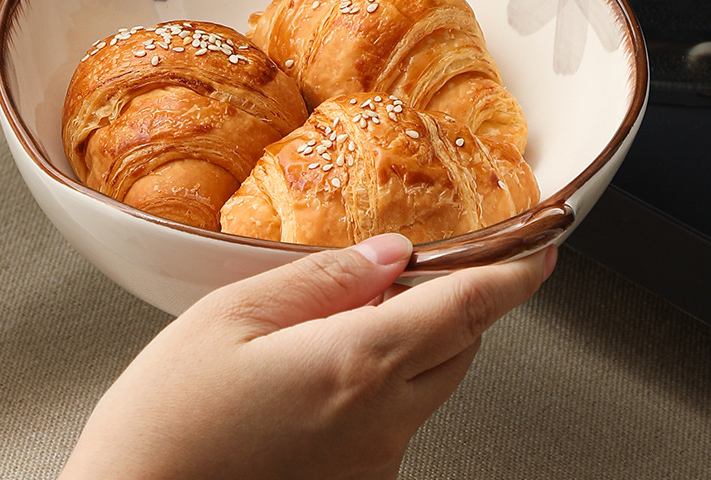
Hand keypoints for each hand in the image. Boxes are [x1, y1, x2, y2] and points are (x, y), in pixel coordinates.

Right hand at [60, 235, 557, 479]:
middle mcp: (379, 423)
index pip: (464, 309)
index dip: (511, 275)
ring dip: (419, 341)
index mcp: (354, 365)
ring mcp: (372, 463)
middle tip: (417, 273)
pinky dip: (387, 380)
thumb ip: (322, 280)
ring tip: (353, 318)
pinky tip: (328, 371)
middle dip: (456, 302)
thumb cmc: (168, 418)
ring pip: (431, 382)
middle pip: (460, 346)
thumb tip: (388, 254)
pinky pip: (397, 419)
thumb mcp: (232, 317)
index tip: (541, 251)